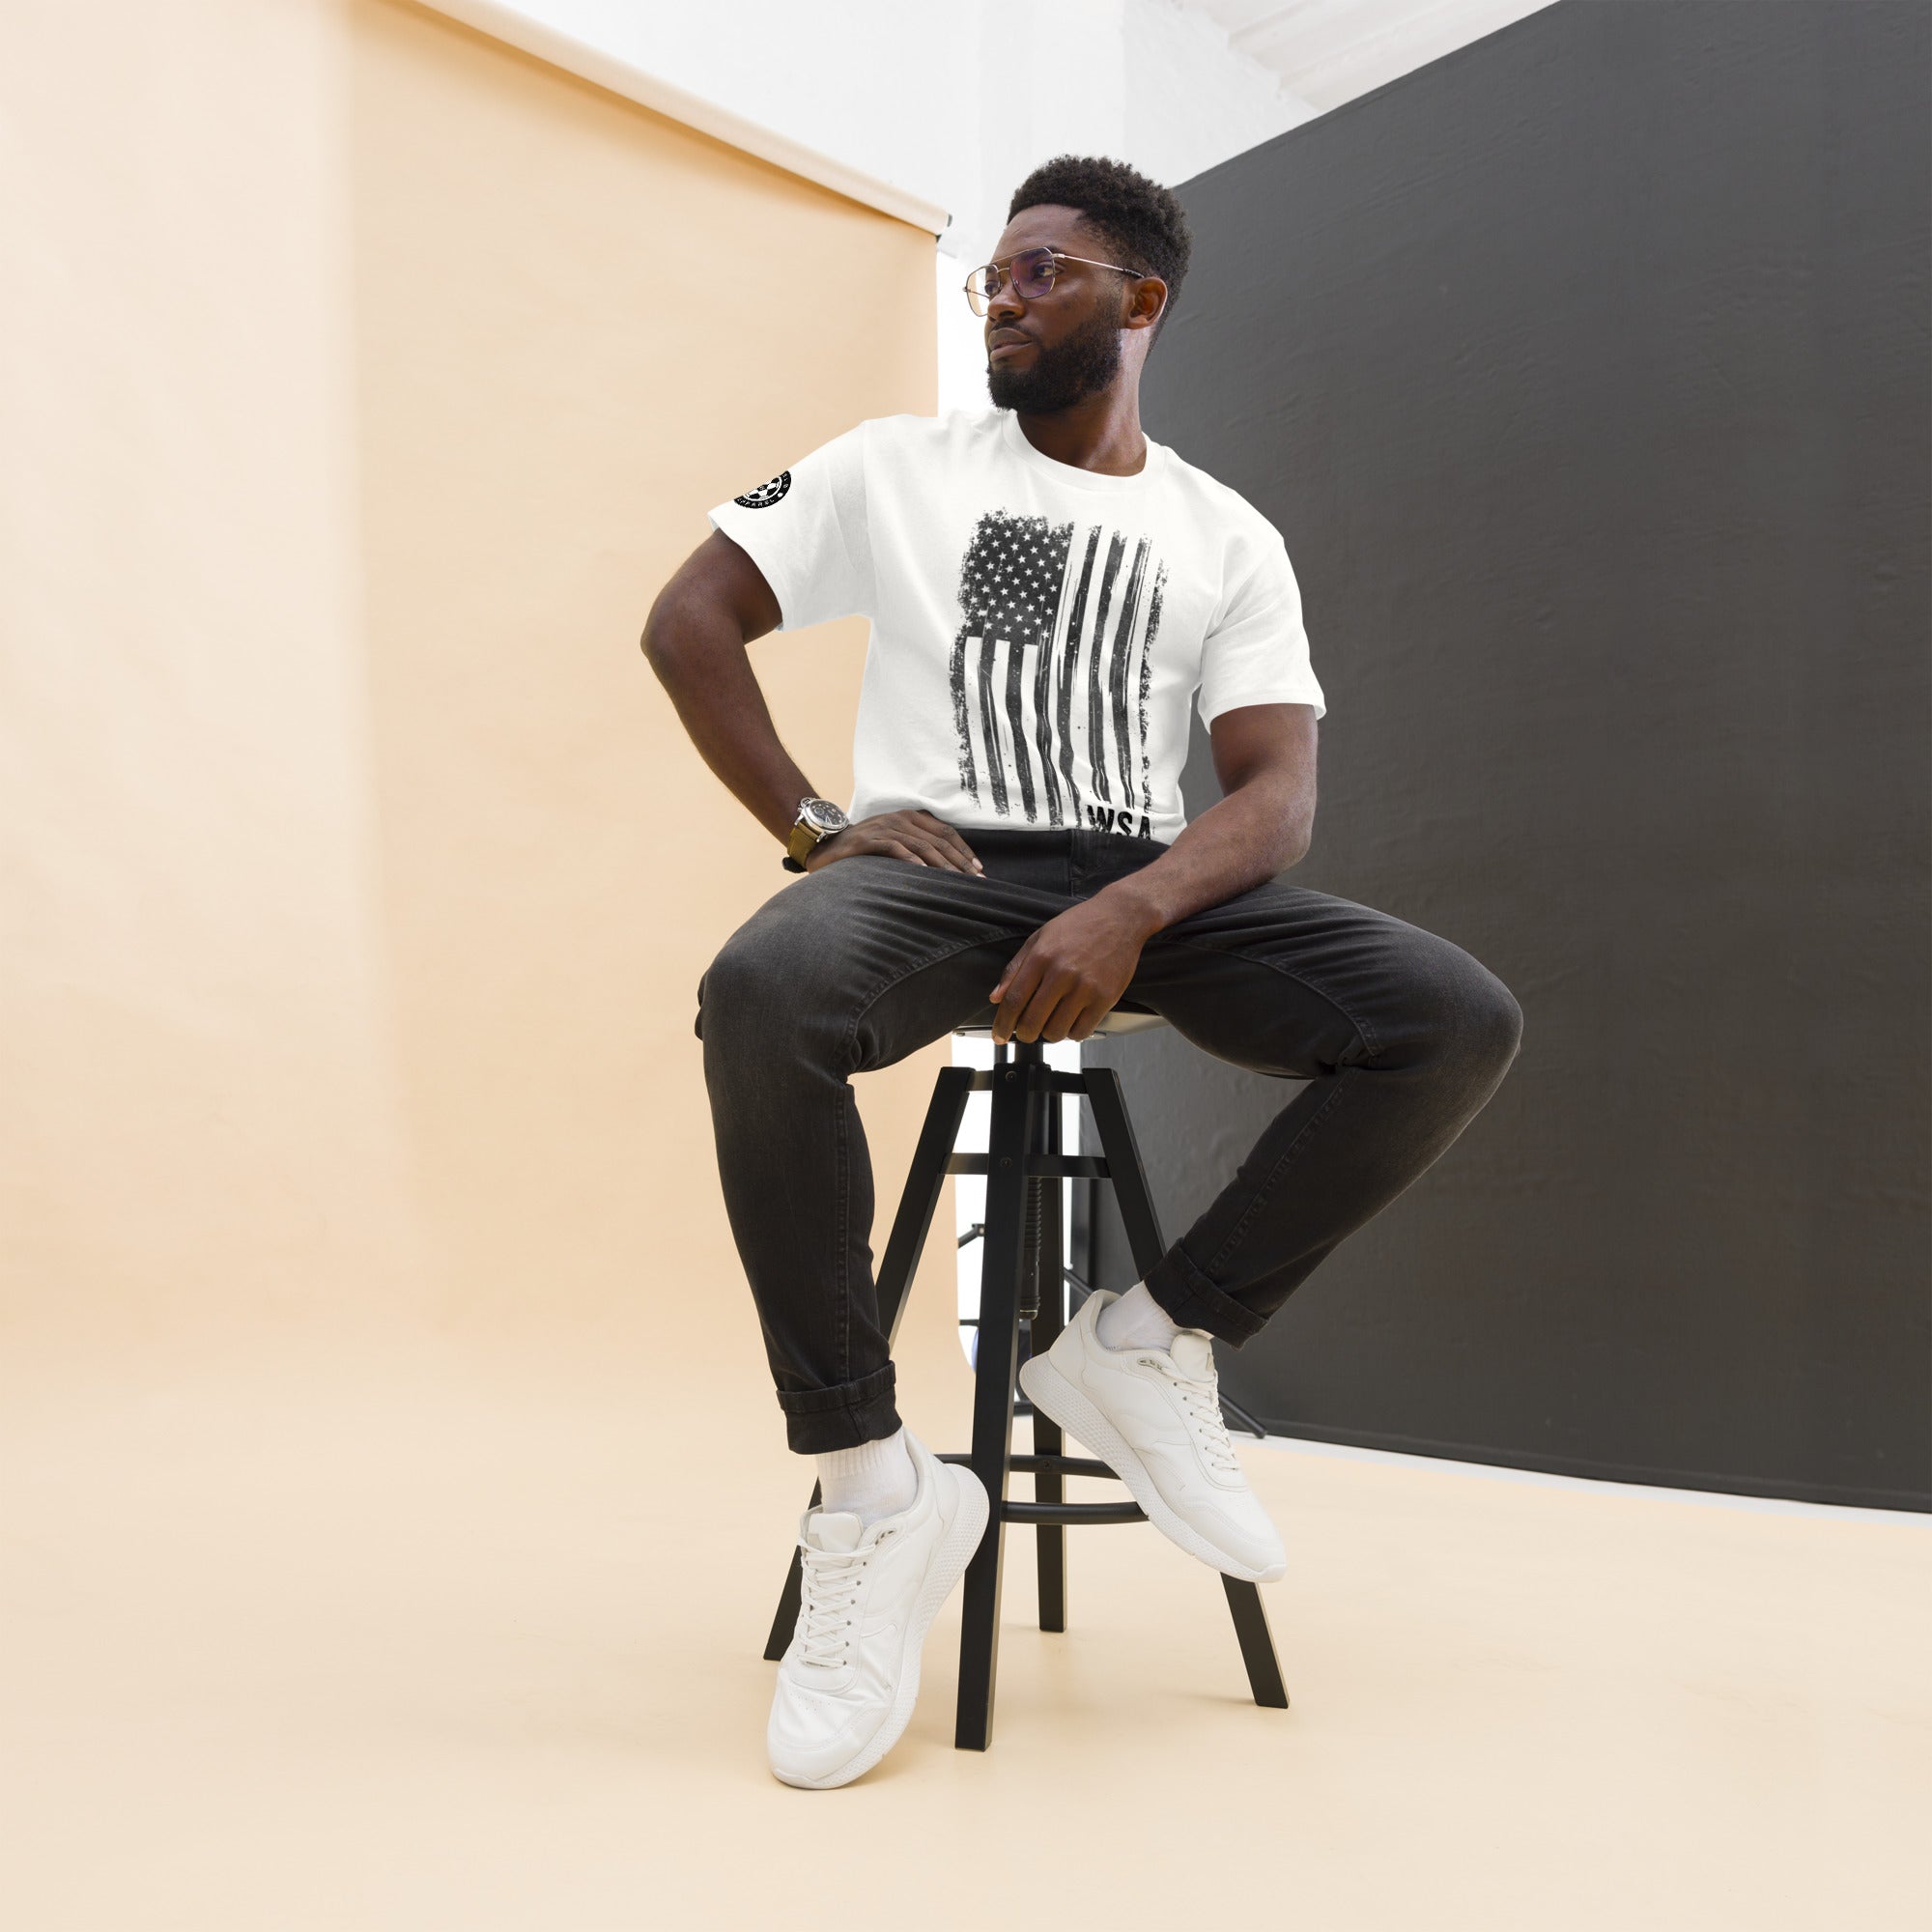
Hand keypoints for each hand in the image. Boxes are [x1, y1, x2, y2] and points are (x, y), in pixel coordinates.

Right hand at [804, 809, 983, 875]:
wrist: (825, 845)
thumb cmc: (864, 849)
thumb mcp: (894, 842)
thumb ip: (916, 847)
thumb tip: (947, 868)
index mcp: (910, 817)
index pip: (945, 831)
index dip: (964, 850)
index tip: (978, 869)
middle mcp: (900, 818)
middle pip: (938, 840)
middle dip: (959, 862)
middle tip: (975, 882)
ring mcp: (884, 827)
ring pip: (922, 845)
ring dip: (942, 865)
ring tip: (956, 882)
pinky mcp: (869, 840)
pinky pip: (895, 849)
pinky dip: (912, 861)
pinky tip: (924, 874)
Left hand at [987, 893, 1152, 1043]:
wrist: (1120, 917)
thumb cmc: (1080, 925)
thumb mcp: (1039, 937)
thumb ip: (1015, 968)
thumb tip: (996, 997)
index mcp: (1041, 957)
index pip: (1014, 1000)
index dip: (1003, 1024)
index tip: (999, 1035)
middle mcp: (1062, 973)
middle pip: (1032, 1021)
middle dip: (1024, 1034)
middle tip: (1026, 1032)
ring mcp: (1085, 987)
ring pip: (1056, 1031)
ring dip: (1049, 1034)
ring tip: (1052, 1022)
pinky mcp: (1105, 997)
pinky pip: (1082, 1031)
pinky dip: (1072, 1033)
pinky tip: (1071, 1021)